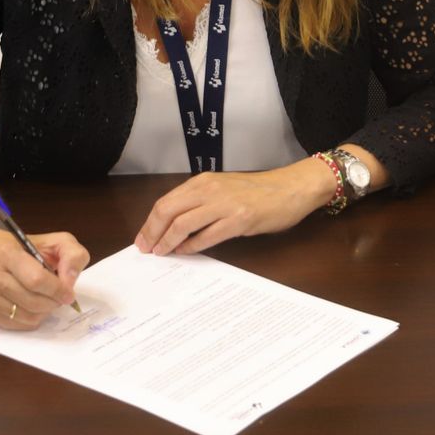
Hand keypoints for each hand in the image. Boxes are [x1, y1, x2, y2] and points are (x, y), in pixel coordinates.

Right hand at [0, 231, 87, 331]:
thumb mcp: (58, 242)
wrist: (0, 257)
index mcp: (7, 253)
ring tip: (48, 300)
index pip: (36, 280)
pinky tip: (35, 307)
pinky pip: (16, 325)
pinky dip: (31, 320)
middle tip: (60, 298)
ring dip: (44, 312)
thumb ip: (73, 256)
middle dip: (52, 303)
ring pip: (24, 316)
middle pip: (31, 301)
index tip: (69, 294)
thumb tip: (69, 282)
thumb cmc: (32, 250)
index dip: (57, 290)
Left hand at [136, 158, 334, 256]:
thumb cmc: (259, 192)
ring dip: (168, 242)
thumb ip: (200, 202)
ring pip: (183, 224)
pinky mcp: (239, 220)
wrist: (291, 188)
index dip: (150, 223)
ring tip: (162, 253)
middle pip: (168, 211)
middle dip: (152, 233)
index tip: (143, 239)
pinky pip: (207, 236)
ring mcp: (225, 204)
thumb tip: (172, 225)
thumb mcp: (224, 189)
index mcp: (204, 181)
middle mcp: (211, 189)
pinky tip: (186, 252)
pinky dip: (192, 247)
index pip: (166, 202)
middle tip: (146, 250)